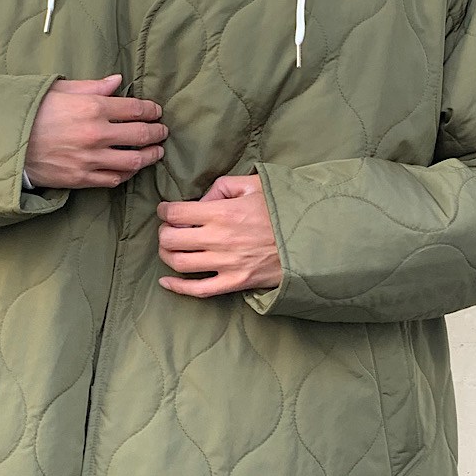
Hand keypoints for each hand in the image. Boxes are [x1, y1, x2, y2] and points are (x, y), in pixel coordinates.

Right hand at [24, 74, 167, 188]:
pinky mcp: (82, 178)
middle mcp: (96, 134)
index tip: (157, 112)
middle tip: (162, 131)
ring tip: (156, 152)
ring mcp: (90, 159)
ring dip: (150, 156)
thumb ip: (93, 87)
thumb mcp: (60, 90)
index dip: (152, 111)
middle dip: (157, 133)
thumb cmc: (31, 112)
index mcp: (92, 107)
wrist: (5, 143)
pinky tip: (132, 168)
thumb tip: (118, 82)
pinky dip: (127, 174)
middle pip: (141, 135)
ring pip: (133, 161)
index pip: (136, 109)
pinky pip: (114, 179)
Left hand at [157, 175, 282, 297]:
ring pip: (179, 264)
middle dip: (164, 232)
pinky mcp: (235, 282)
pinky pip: (198, 290)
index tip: (165, 210)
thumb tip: (201, 200)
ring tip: (171, 249)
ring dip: (167, 255)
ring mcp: (227, 263)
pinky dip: (177, 288)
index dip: (164, 210)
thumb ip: (223, 186)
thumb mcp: (255, 185)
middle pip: (171, 239)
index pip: (176, 213)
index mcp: (223, 212)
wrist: (312, 239)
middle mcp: (220, 239)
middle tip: (168, 229)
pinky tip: (166, 282)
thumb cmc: (283, 209)